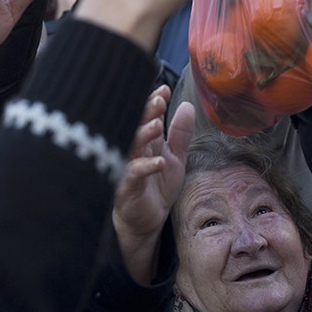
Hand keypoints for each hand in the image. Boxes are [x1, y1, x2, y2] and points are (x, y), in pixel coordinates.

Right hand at [113, 88, 194, 284]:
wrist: (146, 222)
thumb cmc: (156, 188)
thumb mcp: (175, 158)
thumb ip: (181, 134)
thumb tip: (186, 105)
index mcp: (144, 141)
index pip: (145, 116)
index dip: (153, 102)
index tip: (164, 89)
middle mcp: (132, 150)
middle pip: (135, 126)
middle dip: (146, 112)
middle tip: (158, 100)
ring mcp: (126, 167)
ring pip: (131, 146)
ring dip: (143, 134)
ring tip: (157, 125)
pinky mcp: (125, 187)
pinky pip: (133, 174)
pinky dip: (145, 166)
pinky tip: (158, 161)